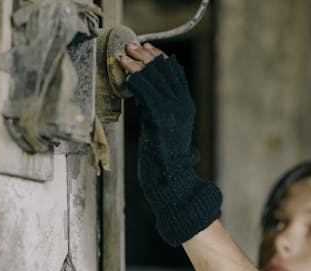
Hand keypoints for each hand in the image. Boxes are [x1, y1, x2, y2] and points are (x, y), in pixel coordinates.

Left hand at [119, 43, 221, 246]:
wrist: (172, 183)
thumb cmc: (163, 160)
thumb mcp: (160, 129)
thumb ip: (155, 110)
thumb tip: (141, 94)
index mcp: (185, 106)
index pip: (175, 74)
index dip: (159, 58)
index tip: (144, 49)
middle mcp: (183, 105)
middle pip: (166, 71)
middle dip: (147, 56)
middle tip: (131, 48)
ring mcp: (174, 112)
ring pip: (156, 79)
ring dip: (139, 64)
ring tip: (125, 56)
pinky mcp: (162, 120)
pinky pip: (148, 93)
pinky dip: (136, 81)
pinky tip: (126, 74)